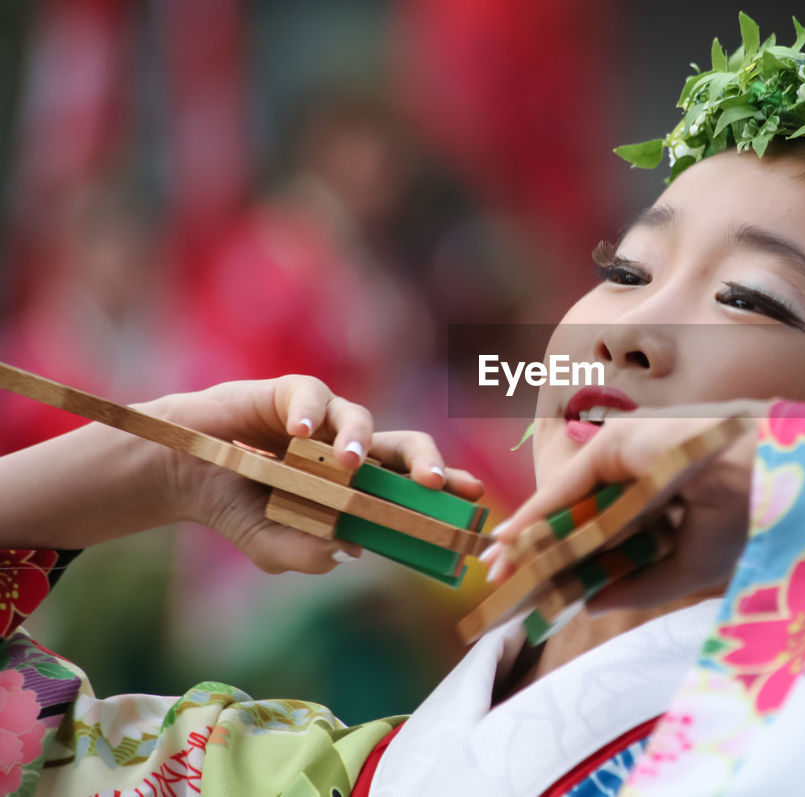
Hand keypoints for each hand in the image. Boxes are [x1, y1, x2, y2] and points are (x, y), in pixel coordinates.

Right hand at [154, 375, 483, 573]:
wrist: (186, 474)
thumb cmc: (240, 508)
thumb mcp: (270, 545)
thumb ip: (303, 554)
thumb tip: (343, 553)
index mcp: (359, 485)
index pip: (412, 484)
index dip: (446, 488)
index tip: (474, 501)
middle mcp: (351, 449)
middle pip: (405, 446)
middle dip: (427, 462)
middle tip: (432, 484)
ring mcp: (324, 420)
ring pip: (360, 419)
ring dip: (360, 441)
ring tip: (349, 465)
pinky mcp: (291, 394)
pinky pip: (310, 395)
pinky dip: (308, 411)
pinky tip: (299, 430)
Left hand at [487, 399, 767, 611]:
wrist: (771, 480)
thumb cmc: (748, 518)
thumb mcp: (690, 566)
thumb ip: (640, 585)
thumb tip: (590, 603)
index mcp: (667, 495)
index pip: (610, 532)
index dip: (577, 562)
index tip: (547, 592)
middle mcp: (644, 473)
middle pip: (581, 519)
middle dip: (542, 552)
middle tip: (508, 585)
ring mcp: (630, 456)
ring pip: (570, 505)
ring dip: (531, 537)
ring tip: (497, 571)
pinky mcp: (616, 445)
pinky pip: (569, 489)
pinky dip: (536, 515)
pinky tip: (509, 541)